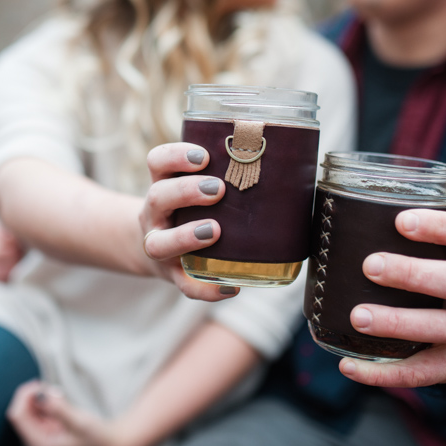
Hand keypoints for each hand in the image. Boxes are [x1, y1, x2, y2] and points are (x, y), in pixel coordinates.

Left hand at [6, 380, 128, 445]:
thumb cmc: (96, 436)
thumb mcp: (80, 422)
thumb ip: (59, 409)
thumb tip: (41, 395)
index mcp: (39, 445)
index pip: (17, 416)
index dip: (24, 396)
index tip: (41, 385)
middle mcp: (35, 443)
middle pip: (19, 411)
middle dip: (32, 395)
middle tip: (53, 388)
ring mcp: (39, 437)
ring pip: (27, 409)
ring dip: (39, 397)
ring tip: (61, 397)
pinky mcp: (44, 430)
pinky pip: (36, 410)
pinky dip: (45, 400)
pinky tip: (60, 401)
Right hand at [139, 143, 236, 301]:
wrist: (160, 249)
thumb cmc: (191, 210)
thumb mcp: (194, 188)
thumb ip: (227, 176)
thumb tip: (290, 167)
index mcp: (163, 185)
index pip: (158, 162)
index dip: (176, 156)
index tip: (204, 156)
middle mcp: (155, 215)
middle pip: (157, 197)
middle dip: (186, 191)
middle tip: (218, 190)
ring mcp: (160, 245)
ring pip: (158, 243)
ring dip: (186, 236)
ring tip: (214, 231)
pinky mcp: (173, 276)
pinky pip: (184, 286)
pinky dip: (206, 290)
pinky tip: (230, 288)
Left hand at [339, 209, 445, 386]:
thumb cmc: (436, 268)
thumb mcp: (436, 247)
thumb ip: (398, 233)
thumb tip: (333, 218)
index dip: (440, 226)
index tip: (401, 221)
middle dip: (413, 274)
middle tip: (371, 266)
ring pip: (444, 328)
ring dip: (399, 323)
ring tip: (358, 317)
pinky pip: (424, 372)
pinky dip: (385, 373)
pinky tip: (350, 366)